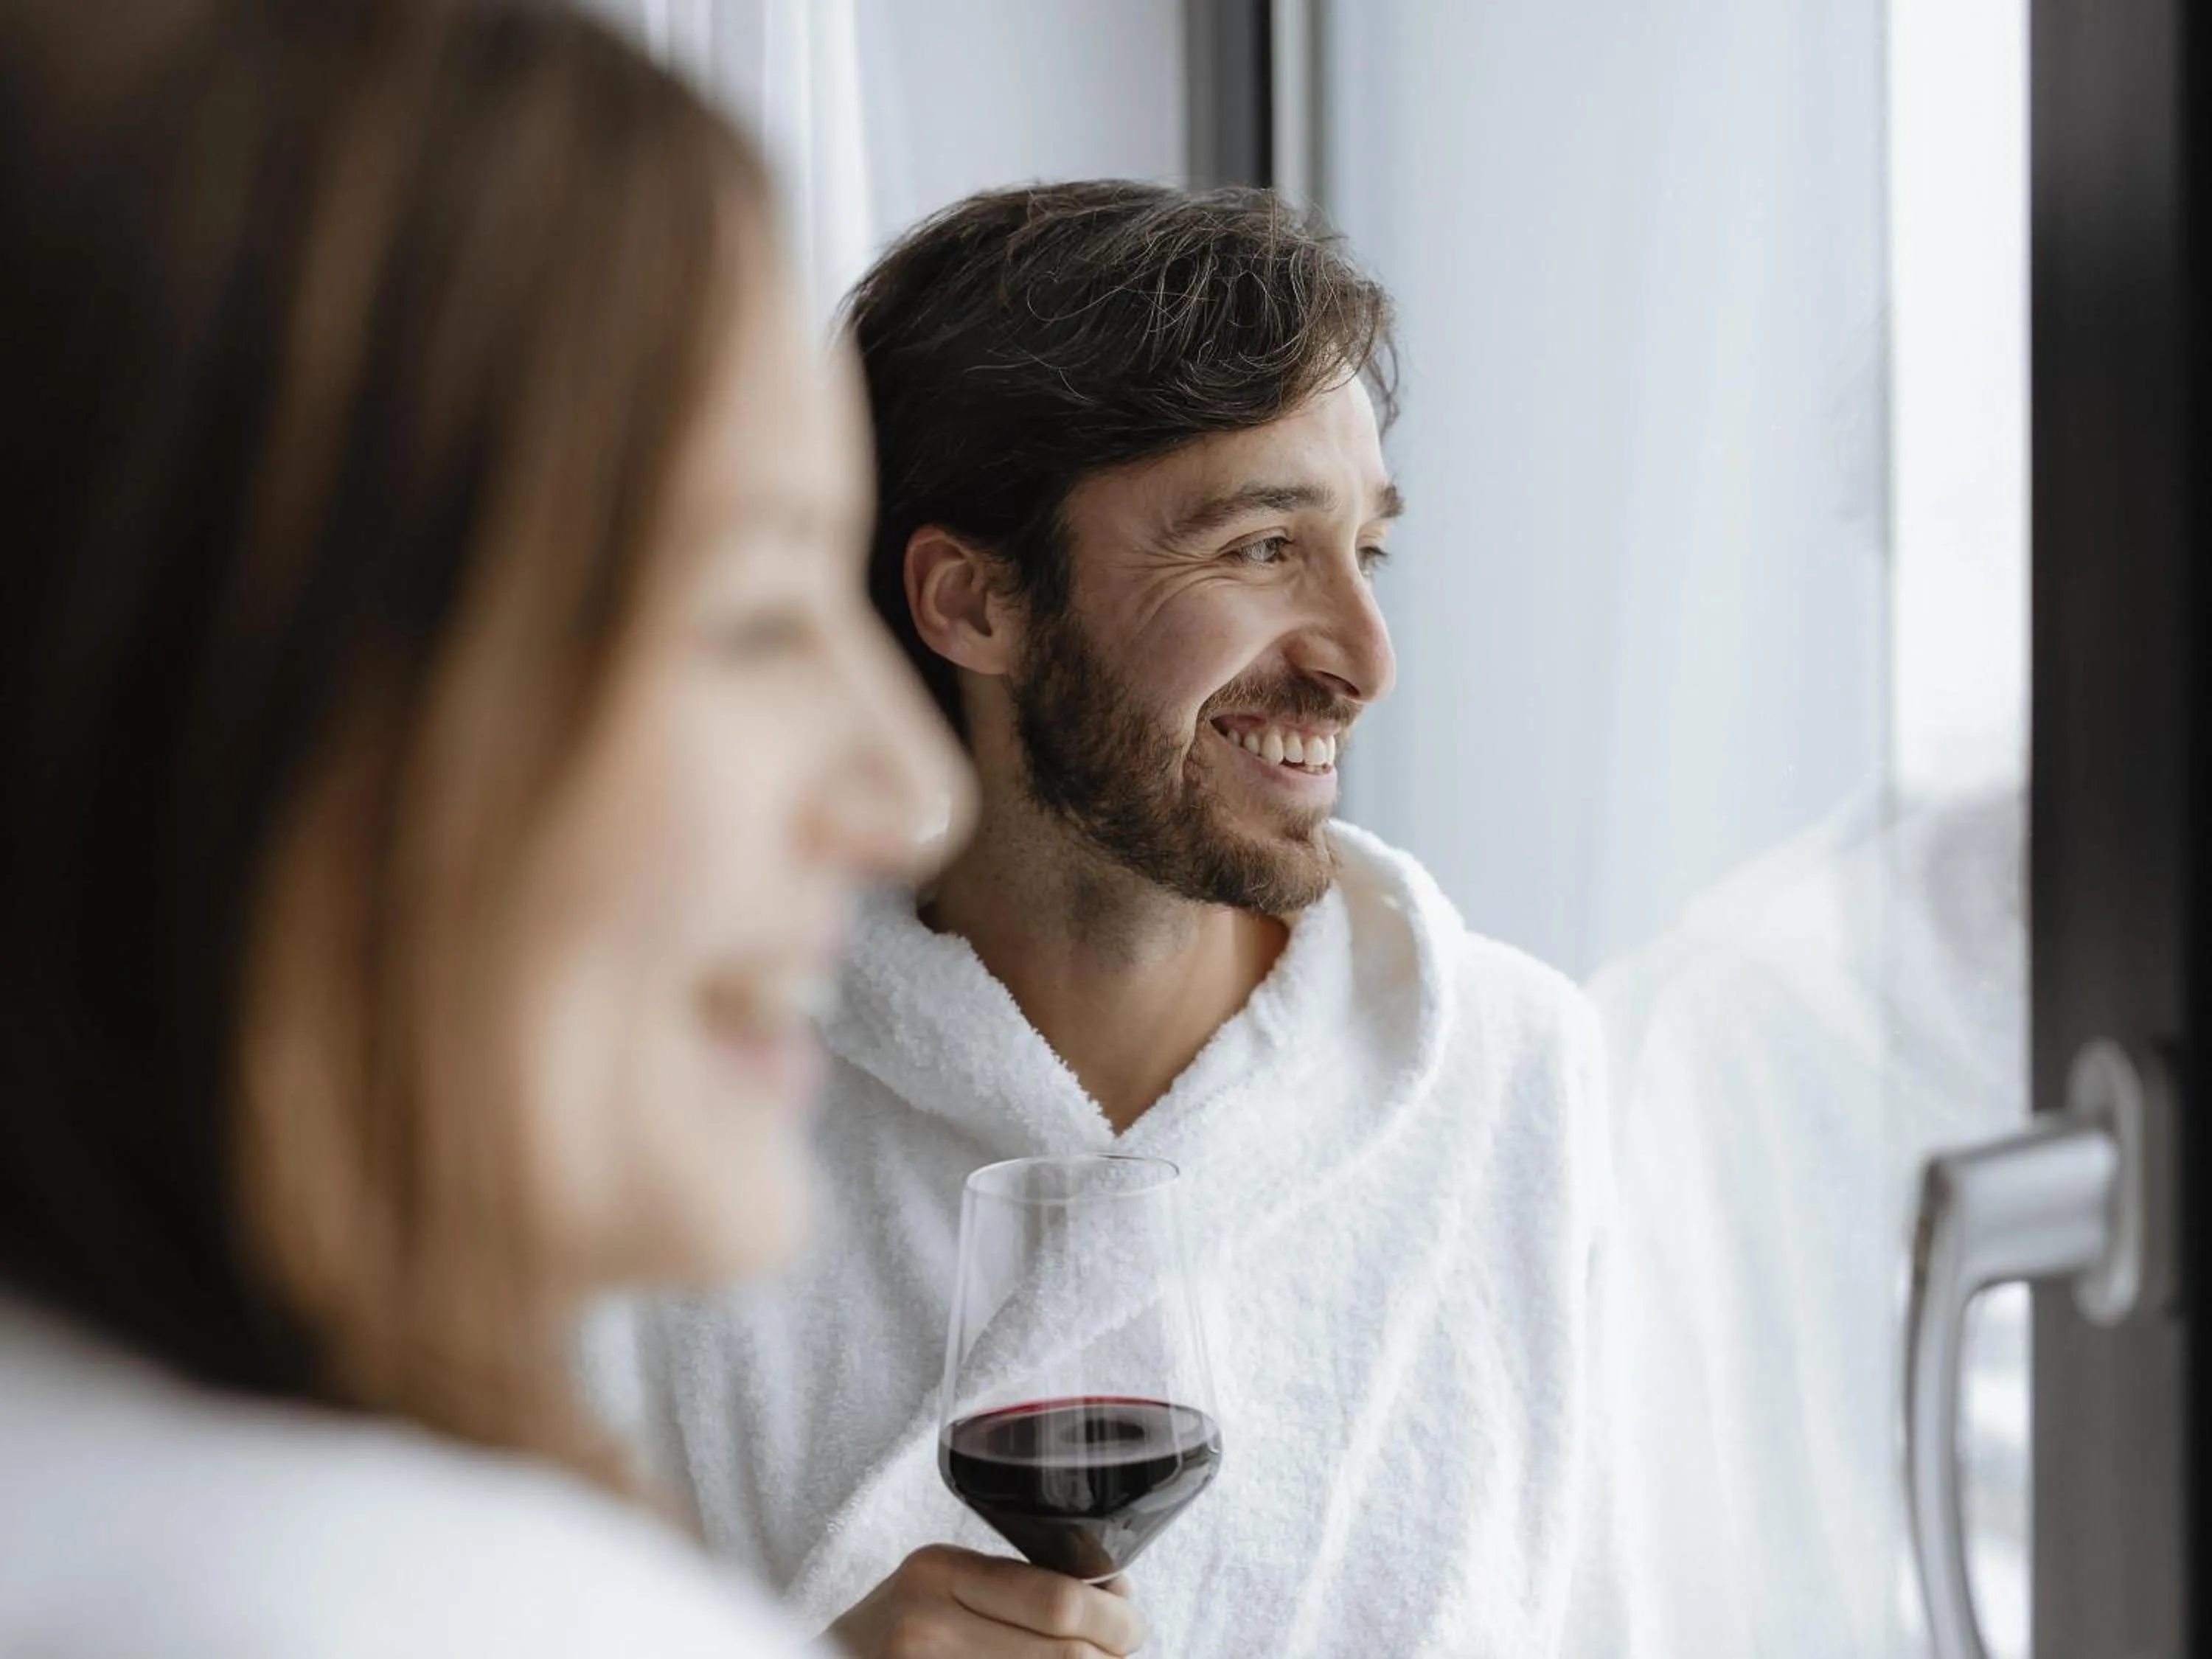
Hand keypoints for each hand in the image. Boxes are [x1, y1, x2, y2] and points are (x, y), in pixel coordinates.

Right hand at [827, 1544, 1145, 1657]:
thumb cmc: (895, 1632)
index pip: (1059, 1601)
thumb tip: (1114, 1600)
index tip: (1131, 1625)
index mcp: (939, 1570)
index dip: (1117, 1621)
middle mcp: (926, 1623)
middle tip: (1121, 1653)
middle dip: (1111, 1657)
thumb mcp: (940, 1587)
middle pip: (1067, 1655)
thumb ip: (1013, 1589)